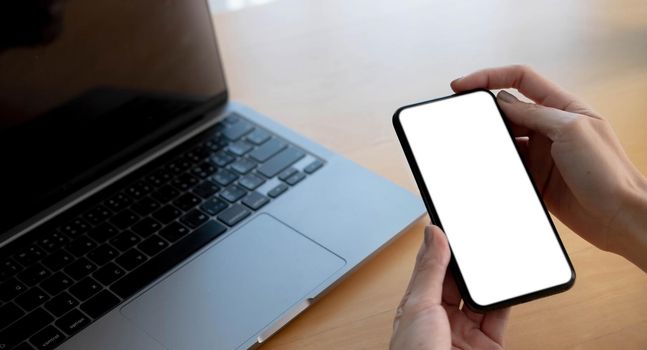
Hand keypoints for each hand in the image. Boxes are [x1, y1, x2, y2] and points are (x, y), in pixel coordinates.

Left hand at [390, 225, 509, 349]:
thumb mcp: (419, 306)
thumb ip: (430, 269)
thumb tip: (433, 234)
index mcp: (418, 306)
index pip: (431, 268)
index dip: (441, 246)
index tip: (452, 224)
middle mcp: (441, 318)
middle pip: (458, 282)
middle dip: (468, 263)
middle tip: (477, 239)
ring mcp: (464, 331)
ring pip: (480, 297)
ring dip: (488, 280)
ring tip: (494, 259)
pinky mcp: (487, 344)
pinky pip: (499, 316)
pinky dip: (505, 301)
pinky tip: (507, 286)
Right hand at [451, 65, 646, 270]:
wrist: (619, 216)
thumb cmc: (608, 171)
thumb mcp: (571, 129)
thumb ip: (535, 113)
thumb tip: (503, 102)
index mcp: (563, 107)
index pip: (520, 80)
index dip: (489, 77)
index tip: (462, 86)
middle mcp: (550, 127)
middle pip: (507, 110)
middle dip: (484, 112)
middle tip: (461, 119)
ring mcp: (541, 154)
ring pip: (504, 140)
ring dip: (488, 142)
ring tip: (473, 148)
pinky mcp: (535, 178)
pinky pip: (507, 167)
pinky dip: (494, 167)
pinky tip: (485, 170)